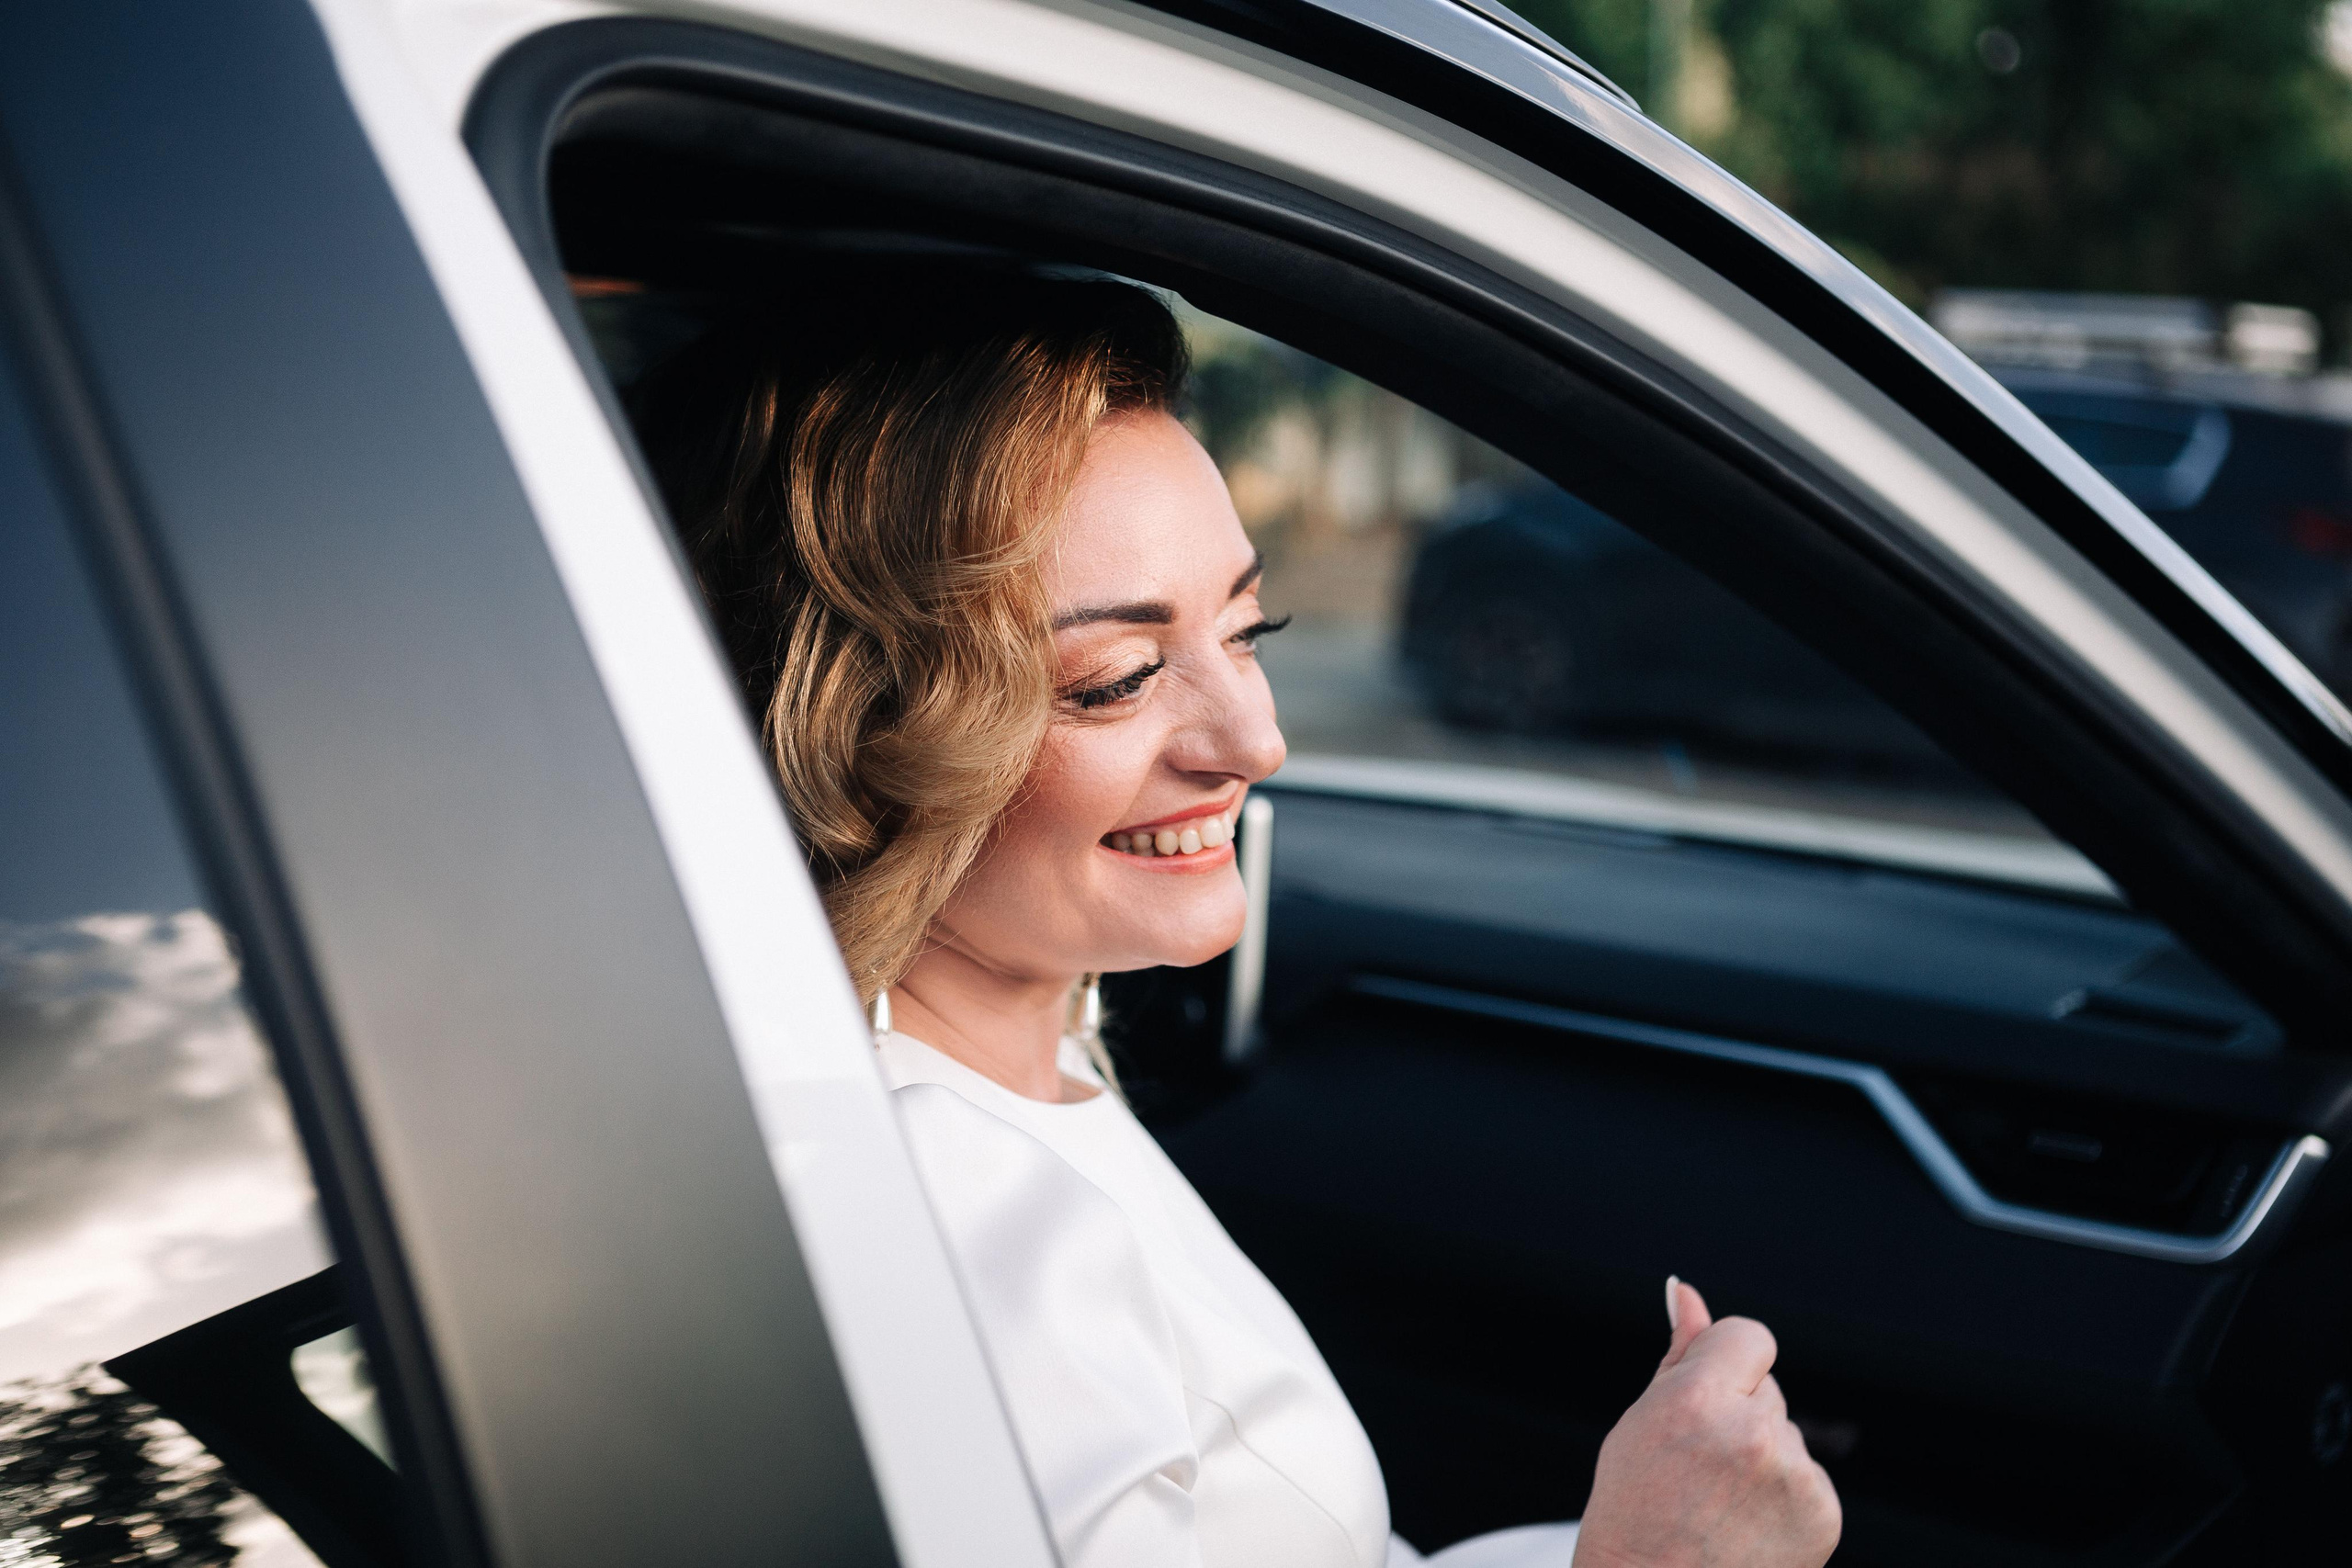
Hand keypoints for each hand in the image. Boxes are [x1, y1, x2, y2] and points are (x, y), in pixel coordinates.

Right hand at [1572, 1279, 1840, 1567]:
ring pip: (1785, 1433)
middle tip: (1696, 1469)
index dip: (1725, 1362)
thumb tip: (1686, 1291)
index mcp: (1697, 1402)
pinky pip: (1806, 1475)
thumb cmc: (1635, 1513)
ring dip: (1760, 1455)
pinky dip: (1783, 1494)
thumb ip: (1678, 1355)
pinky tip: (1747, 1527)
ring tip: (1718, 1506)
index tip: (1704, 1395)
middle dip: (1737, 1414)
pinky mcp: (1823, 1514)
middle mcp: (1754, 1434)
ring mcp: (1795, 1477)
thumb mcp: (1641, 1425)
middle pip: (1765, 1388)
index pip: (1749, 1336)